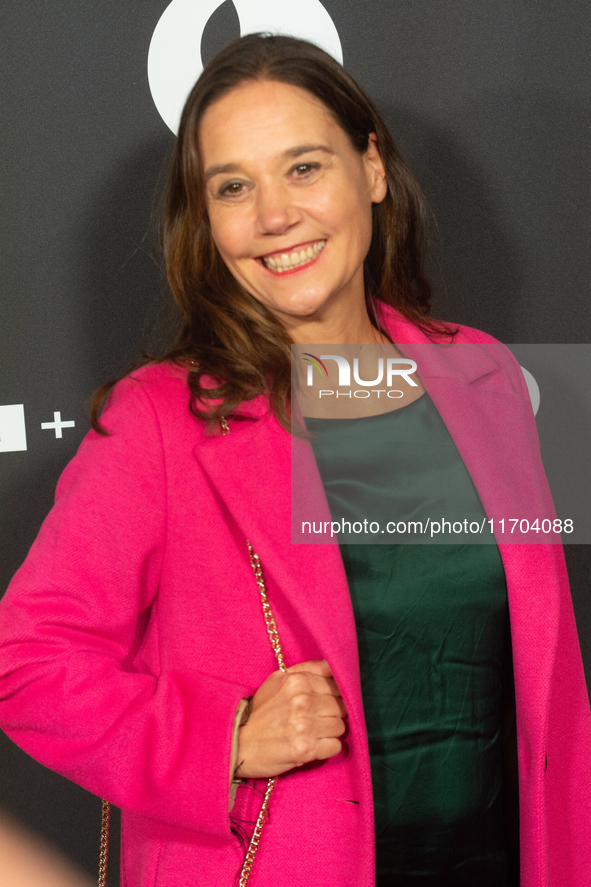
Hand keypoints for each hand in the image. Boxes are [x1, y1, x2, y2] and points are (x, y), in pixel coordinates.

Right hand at [235, 660, 346, 778]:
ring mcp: (305, 726)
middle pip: (341, 707)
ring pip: (340, 727)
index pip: (337, 685)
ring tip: (314, 733)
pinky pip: (336, 747)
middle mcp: (303, 701)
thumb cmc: (259, 711)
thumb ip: (307, 669)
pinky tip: (314, 746)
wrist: (237, 742)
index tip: (326, 702)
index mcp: (298, 681)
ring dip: (330, 732)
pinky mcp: (306, 750)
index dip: (334, 695)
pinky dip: (328, 748)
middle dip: (333, 714)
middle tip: (318, 720)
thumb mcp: (277, 680)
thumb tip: (333, 665)